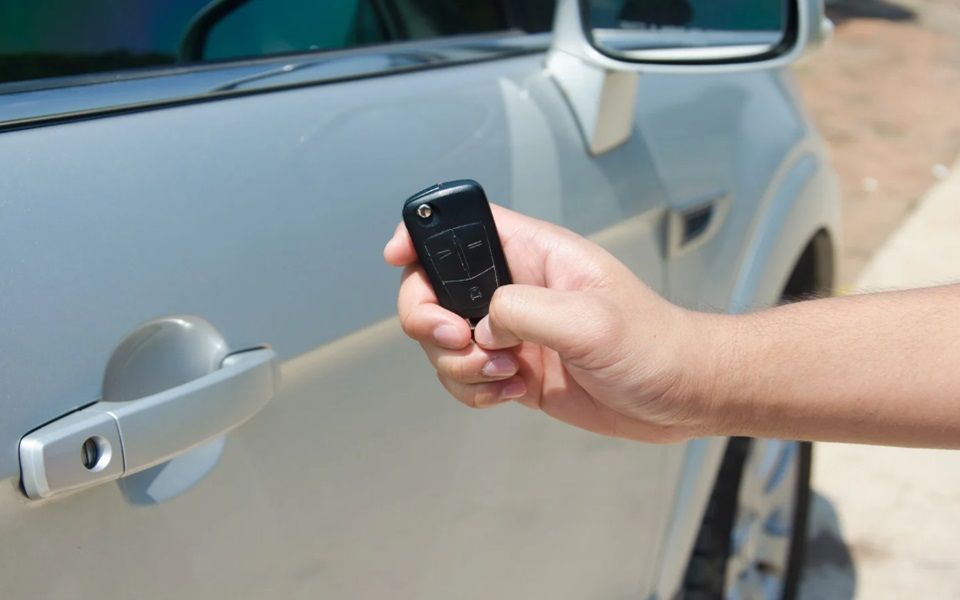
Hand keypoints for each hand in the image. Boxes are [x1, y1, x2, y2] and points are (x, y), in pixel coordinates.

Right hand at [383, 205, 713, 442]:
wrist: (679, 396)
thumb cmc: (655, 345)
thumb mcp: (590, 320)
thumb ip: (523, 310)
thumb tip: (482, 324)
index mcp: (534, 254)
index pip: (462, 225)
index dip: (421, 234)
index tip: (397, 257)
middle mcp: (516, 288)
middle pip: (433, 287)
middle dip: (429, 319)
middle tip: (461, 339)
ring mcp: (512, 330)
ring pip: (442, 340)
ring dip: (457, 364)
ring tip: (506, 373)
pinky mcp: (514, 369)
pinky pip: (465, 376)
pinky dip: (473, 390)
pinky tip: (512, 392)